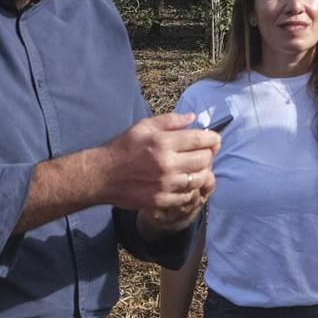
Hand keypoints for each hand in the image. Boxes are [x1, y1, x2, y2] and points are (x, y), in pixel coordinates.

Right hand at [102, 114, 218, 220]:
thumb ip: (170, 121)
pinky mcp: (161, 200)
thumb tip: (193, 117)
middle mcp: (166, 164)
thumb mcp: (143, 126)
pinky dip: (191, 188)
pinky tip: (185, 181)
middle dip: (209, 154)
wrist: (102, 176)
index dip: (213, 138)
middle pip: (204, 159)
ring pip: (200, 179)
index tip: (214, 138)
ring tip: (195, 167)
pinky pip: (188, 195)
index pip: (200, 140)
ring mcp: (165, 184)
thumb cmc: (123, 148)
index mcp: (163, 142)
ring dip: (202, 172)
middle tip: (204, 152)